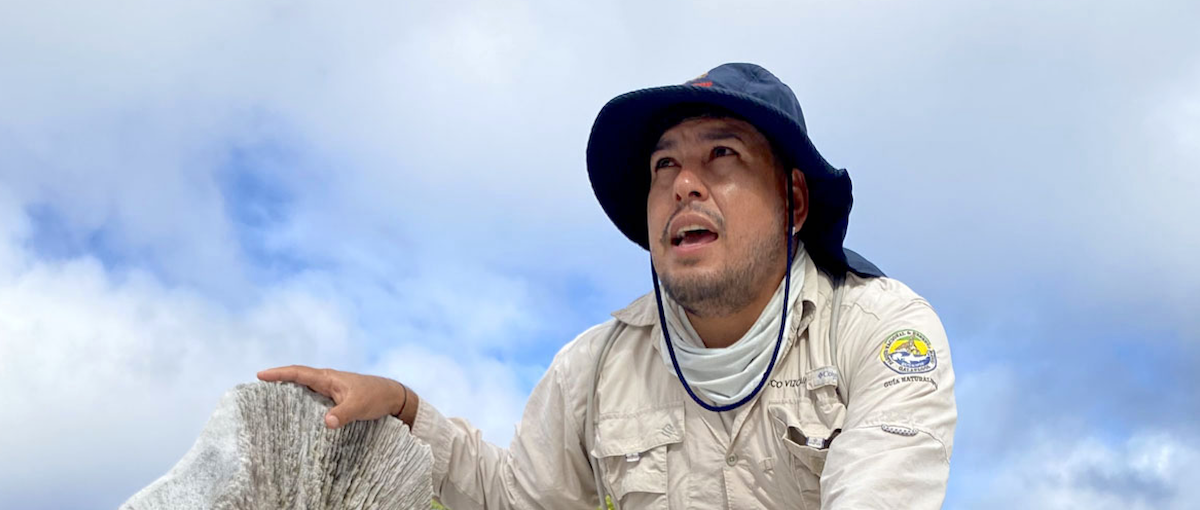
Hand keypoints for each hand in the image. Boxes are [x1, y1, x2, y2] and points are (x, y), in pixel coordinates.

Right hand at [256, 365, 418, 428]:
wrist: (392, 397)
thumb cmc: (376, 397)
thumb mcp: (360, 405)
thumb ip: (344, 413)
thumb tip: (327, 423)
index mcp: (328, 378)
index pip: (299, 373)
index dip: (279, 374)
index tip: (260, 375)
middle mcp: (326, 382)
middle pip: (296, 379)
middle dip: (277, 382)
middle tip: (256, 389)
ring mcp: (329, 390)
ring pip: (303, 389)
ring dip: (287, 393)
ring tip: (266, 402)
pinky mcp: (334, 399)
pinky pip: (311, 399)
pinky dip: (299, 403)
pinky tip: (293, 414)